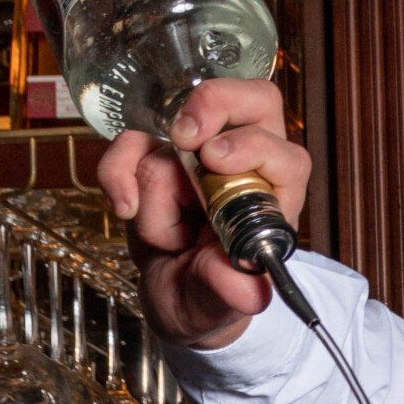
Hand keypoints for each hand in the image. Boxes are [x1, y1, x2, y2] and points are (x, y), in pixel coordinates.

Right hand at [96, 76, 311, 349]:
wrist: (170, 297)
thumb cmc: (206, 296)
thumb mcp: (217, 305)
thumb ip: (230, 293)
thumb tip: (249, 291)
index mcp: (274, 199)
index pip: (284, 153)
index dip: (253, 146)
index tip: (216, 161)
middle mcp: (243, 165)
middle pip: (246, 99)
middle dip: (212, 106)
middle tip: (183, 138)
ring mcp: (198, 154)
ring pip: (172, 126)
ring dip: (153, 182)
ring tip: (164, 236)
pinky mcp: (156, 154)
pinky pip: (131, 142)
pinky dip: (118, 171)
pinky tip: (125, 209)